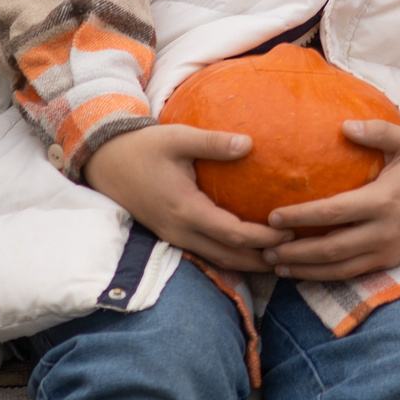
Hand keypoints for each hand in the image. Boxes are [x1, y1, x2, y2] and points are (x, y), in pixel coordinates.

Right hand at [82, 124, 283, 272]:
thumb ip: (213, 142)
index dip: (264, 238)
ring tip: (279, 258)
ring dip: (247, 262)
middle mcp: (179, 231)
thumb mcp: (178, 138)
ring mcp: (173, 237)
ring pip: (217, 259)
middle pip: (229, 257)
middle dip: (262, 259)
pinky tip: (249, 249)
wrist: (104, 161)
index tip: (291, 232)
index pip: (233, 234)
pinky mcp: (170, 235)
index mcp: (185, 209)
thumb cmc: (143, 147)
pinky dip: (229, 255)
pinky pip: (205, 253)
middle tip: (294, 253)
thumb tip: (249, 144)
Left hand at [261, 121, 399, 280]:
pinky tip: (301, 272)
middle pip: (331, 248)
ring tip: (274, 263)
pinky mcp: (388, 262)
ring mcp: (386, 251)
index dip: (302, 216)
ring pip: (339, 268)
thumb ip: (378, 131)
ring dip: (304, 269)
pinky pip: (351, 274)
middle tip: (264, 245)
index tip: (273, 215)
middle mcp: (383, 231)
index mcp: (383, 200)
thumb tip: (344, 125)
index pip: (334, 212)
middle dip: (295, 250)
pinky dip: (324, 276)